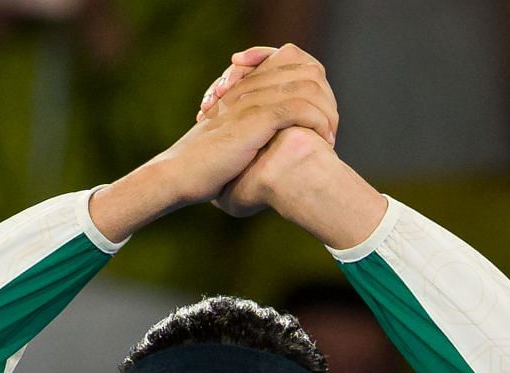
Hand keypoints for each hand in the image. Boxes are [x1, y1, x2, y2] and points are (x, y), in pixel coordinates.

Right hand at [88, 43, 335, 241]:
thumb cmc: (203, 168)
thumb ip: (253, 131)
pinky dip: (319, 123)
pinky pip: (300, 108)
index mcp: (245, 86)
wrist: (179, 174)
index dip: (315, 82)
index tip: (320, 116)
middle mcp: (250, 86)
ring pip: (309, 88)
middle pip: (308, 70)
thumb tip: (276, 145)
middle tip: (330, 129)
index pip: (293, 60)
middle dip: (327, 99)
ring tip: (329, 138)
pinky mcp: (256, 119)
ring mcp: (253, 100)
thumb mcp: (231, 142)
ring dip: (327, 112)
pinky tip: (322, 142)